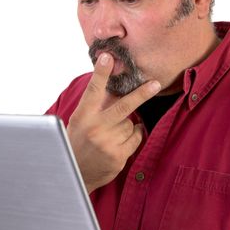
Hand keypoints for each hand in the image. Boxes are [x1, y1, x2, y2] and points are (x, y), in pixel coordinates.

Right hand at [67, 52, 160, 193]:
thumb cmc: (78, 141)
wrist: (73, 173)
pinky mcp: (118, 155)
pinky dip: (133, 136)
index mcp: (83, 115)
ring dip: (126, 126)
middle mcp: (95, 128)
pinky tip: (119, 141)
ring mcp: (107, 142)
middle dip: (141, 94)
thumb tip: (113, 83)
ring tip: (110, 135)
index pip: (93, 90)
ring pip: (130, 123)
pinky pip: (136, 137)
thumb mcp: (80, 121)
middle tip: (155, 84)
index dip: (101, 73)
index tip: (108, 57)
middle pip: (123, 106)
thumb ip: (96, 105)